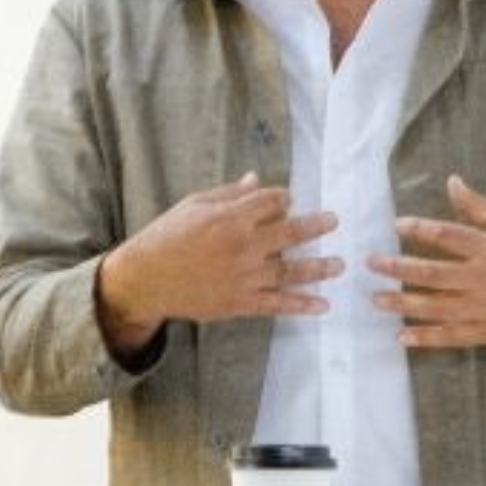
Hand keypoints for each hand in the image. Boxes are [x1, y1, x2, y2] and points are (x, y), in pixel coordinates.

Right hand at [97, 173, 340, 354]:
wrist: (145, 279)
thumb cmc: (166, 236)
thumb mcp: (194, 205)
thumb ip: (229, 195)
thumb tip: (256, 180)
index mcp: (230, 218)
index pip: (271, 202)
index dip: (283, 198)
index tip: (287, 201)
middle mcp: (242, 247)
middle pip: (290, 234)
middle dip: (316, 226)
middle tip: (335, 221)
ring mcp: (243, 277)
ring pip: (291, 271)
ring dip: (319, 268)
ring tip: (340, 265)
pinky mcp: (239, 303)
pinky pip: (277, 304)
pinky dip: (302, 305)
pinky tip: (323, 305)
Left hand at [367, 175, 485, 348]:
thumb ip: (479, 207)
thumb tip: (452, 182)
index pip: (446, 236)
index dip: (419, 230)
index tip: (397, 226)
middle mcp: (482, 280)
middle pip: (431, 274)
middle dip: (397, 269)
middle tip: (371, 264)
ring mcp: (483, 309)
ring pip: (435, 308)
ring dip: (403, 304)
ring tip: (377, 299)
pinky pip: (450, 336)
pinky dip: (425, 338)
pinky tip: (402, 336)